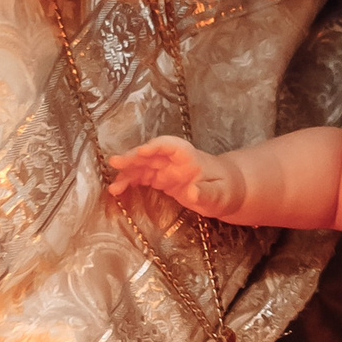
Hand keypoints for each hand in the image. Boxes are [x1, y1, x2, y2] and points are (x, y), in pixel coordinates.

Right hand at [106, 135, 242, 216]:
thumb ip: (206, 193)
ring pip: (142, 166)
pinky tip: (117, 190)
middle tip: (116, 163)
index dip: (156, 147)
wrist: (227, 190)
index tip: (141, 152)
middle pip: (151, 154)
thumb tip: (192, 192)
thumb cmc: (226, 189)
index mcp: (190, 157)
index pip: (171, 146)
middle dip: (133, 157)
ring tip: (113, 187)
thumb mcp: (220, 195)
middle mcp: (174, 160)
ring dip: (127, 172)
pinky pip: (142, 177)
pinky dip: (130, 182)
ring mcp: (166, 168)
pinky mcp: (161, 179)